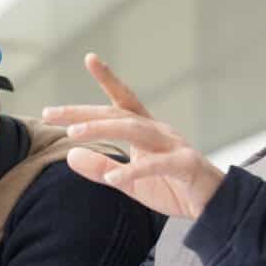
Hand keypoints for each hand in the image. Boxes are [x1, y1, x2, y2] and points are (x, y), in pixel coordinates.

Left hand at [42, 53, 224, 219]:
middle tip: (50, 114)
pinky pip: (157, 165)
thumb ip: (102, 168)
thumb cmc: (174, 189)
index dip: (108, 79)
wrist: (214, 208)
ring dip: (102, 130)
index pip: (123, 101)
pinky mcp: (186, 165)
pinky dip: (133, 171)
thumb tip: (70, 154)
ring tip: (73, 136)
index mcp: (147, 131)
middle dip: (83, 113)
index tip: (90, 57)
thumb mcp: (129, 182)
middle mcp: (159, 131)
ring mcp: (174, 146)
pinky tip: (113, 179)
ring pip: (135, 130)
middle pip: (118, 114)